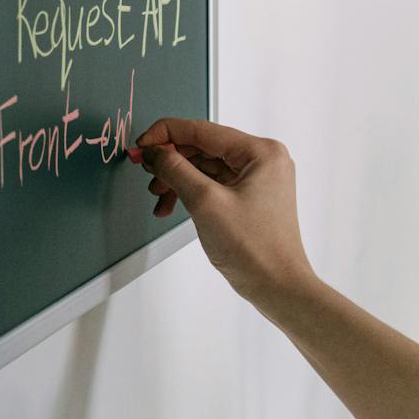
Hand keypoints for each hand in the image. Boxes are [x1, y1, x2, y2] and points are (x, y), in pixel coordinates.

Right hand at [131, 118, 317, 313]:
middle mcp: (262, 159)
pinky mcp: (250, 196)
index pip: (202, 130)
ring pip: (204, 166)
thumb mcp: (205, 202)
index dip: (165, 135)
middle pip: (202, 147)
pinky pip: (212, 183)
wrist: (277, 287)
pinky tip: (171, 206)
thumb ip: (175, 169)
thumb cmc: (254, 249)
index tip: (140, 145)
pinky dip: (189, 192)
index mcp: (260, 152)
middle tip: (145, 171)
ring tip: (158, 196)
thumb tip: (153, 151)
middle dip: (170, 161)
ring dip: (177, 179)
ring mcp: (257, 178)